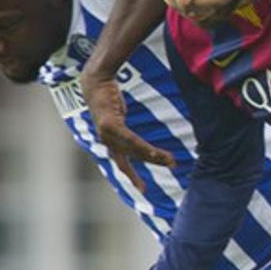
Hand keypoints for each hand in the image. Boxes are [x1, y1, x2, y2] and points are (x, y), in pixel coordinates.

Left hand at [80, 72, 174, 192]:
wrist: (97, 80)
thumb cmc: (108, 96)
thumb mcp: (119, 115)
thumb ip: (125, 128)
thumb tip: (135, 135)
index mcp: (108, 140)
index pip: (123, 162)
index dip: (133, 176)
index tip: (143, 189)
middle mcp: (106, 140)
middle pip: (134, 156)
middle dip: (154, 162)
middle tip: (173, 166)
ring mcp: (106, 133)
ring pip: (135, 149)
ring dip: (154, 156)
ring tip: (171, 161)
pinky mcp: (110, 125)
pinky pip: (131, 139)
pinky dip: (143, 147)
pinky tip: (155, 153)